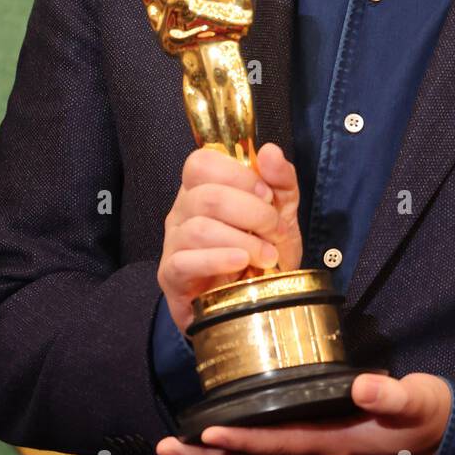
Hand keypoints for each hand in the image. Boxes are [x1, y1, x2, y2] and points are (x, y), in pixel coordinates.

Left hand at [155, 372, 452, 454]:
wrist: (442, 447)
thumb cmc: (426, 418)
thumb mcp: (417, 400)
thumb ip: (390, 394)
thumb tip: (363, 384)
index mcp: (337, 443)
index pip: (280, 443)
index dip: (243, 440)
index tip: (207, 433)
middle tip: (167, 448)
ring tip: (175, 452)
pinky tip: (215, 449)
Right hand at [158, 141, 302, 334]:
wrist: (255, 302)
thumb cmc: (262, 252)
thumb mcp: (282, 213)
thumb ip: (280, 181)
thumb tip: (269, 151)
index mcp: (203, 189)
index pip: (201, 162)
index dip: (237, 174)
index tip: (267, 195)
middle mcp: (182, 212)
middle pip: (206, 197)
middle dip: (251, 212)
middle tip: (274, 230)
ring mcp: (174, 244)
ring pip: (198, 229)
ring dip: (243, 241)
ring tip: (267, 255)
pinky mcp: (171, 275)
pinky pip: (185, 261)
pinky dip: (218, 260)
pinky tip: (241, 264)